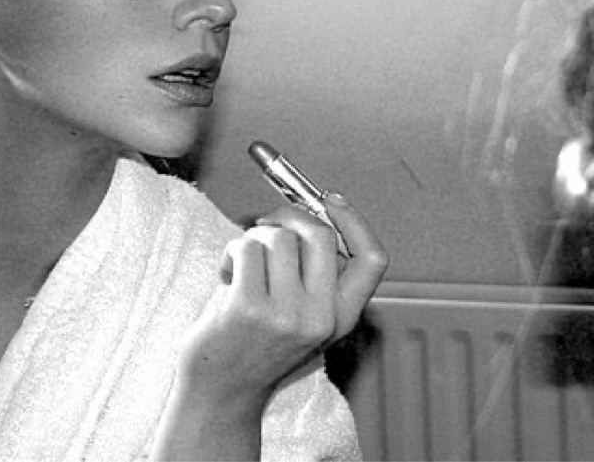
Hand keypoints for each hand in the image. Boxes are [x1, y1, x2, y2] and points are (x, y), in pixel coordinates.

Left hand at [151, 193, 386, 459]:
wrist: (221, 393)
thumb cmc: (256, 345)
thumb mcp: (305, 317)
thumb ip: (317, 274)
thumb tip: (314, 209)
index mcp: (341, 318)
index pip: (372, 259)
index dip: (355, 221)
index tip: (329, 200)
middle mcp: (320, 318)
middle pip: (321, 235)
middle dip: (289, 215)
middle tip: (267, 223)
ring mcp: (285, 314)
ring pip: (279, 237)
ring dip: (254, 238)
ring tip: (243, 264)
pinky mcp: (248, 307)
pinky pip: (247, 247)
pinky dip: (232, 251)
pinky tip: (227, 275)